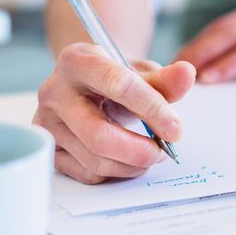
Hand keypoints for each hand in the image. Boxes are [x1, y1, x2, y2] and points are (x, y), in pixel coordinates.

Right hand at [34, 44, 195, 183]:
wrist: (86, 84)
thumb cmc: (114, 76)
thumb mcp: (139, 70)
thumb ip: (164, 78)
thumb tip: (187, 74)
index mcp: (77, 61)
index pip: (119, 86)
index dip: (153, 109)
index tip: (176, 129)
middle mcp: (54, 92)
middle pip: (99, 134)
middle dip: (139, 150)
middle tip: (164, 151)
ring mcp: (47, 124)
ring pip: (94, 159)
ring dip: (132, 164)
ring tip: (151, 153)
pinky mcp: (50, 149)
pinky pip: (87, 173)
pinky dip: (116, 172)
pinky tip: (129, 160)